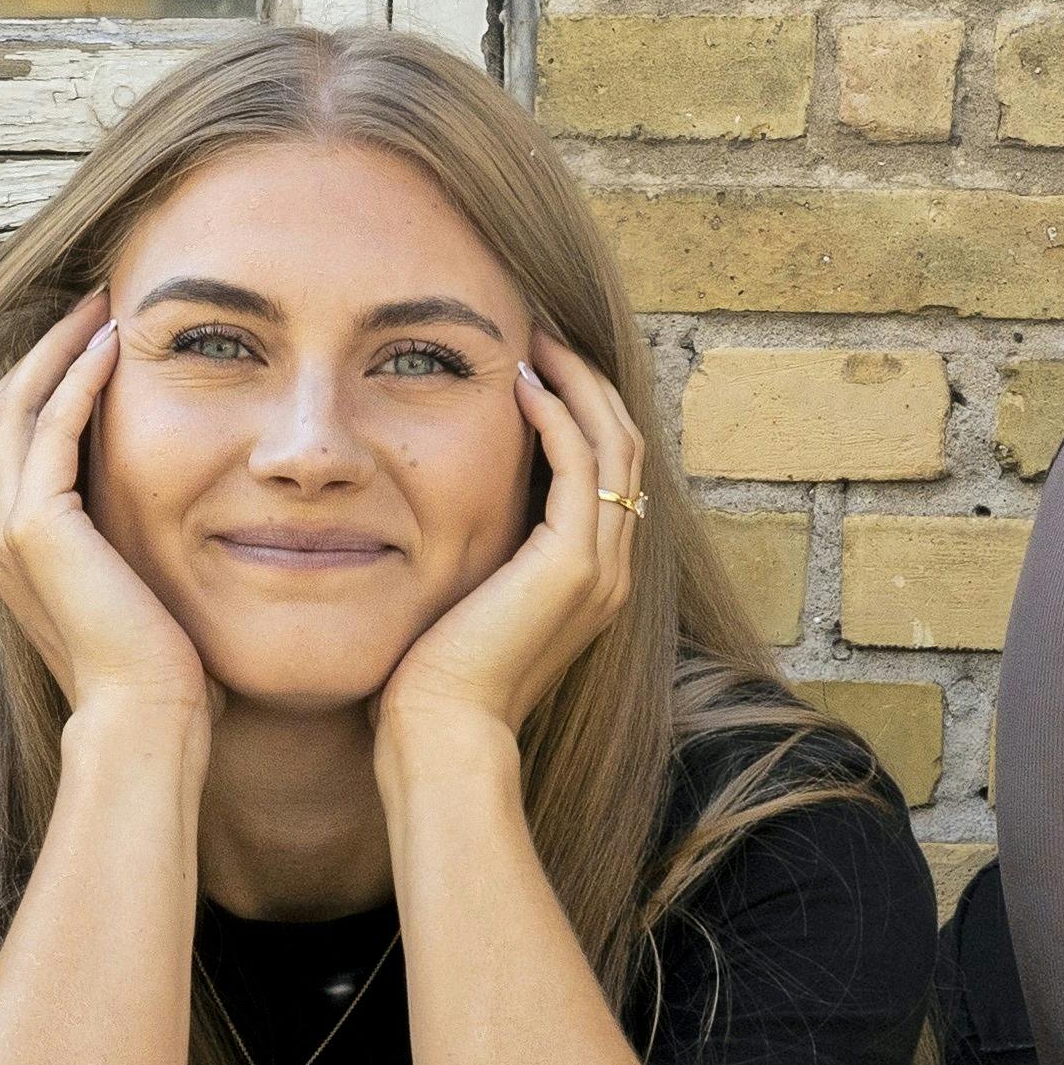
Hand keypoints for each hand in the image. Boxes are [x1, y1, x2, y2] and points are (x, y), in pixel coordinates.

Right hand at [0, 294, 210, 724]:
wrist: (143, 715)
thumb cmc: (155, 664)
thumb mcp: (131, 579)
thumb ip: (123, 534)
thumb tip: (165, 497)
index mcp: (12, 542)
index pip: (12, 435)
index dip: (46, 378)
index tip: (96, 337)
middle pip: (1, 406)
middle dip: (46, 347)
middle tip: (96, 302)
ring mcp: (8, 527)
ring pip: (17, 404)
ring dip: (60, 347)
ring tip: (104, 306)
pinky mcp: (38, 527)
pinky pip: (52, 427)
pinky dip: (78, 378)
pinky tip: (115, 347)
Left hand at [375, 338, 640, 760]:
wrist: (445, 733)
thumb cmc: (436, 680)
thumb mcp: (469, 596)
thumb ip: (482, 549)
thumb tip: (444, 502)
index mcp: (595, 575)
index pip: (611, 469)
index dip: (583, 407)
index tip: (538, 362)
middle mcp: (614, 567)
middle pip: (627, 444)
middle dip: (588, 381)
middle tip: (543, 332)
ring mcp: (602, 565)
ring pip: (616, 443)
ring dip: (578, 382)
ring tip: (536, 339)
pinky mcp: (574, 563)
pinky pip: (583, 464)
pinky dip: (558, 414)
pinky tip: (520, 383)